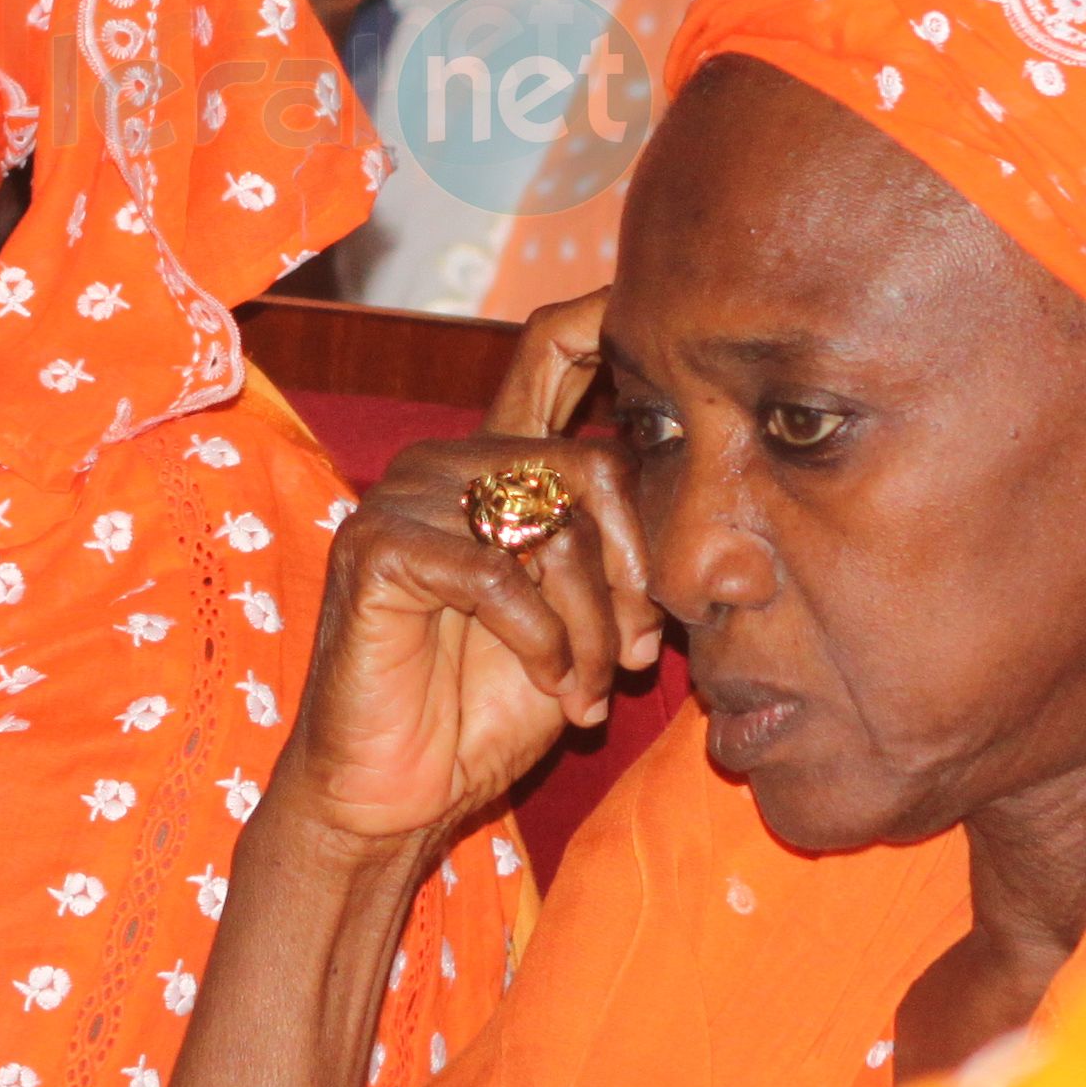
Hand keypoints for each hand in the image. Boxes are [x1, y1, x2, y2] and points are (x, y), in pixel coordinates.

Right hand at [267, 297, 658, 852]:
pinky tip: (548, 683)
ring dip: (591, 623)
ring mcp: (405, 499)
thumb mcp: (584, 622)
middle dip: (635, 572)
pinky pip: (496, 572)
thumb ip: (622, 559)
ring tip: (586, 686)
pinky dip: (541, 639)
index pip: (551, 355)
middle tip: (638, 654)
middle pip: (589, 465)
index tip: (648, 295)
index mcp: (498, 464)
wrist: (398, 790)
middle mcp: (450, 463)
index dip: (602, 317)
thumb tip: (710, 536)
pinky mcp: (375, 549)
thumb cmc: (489, 707)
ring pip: (551, 526)